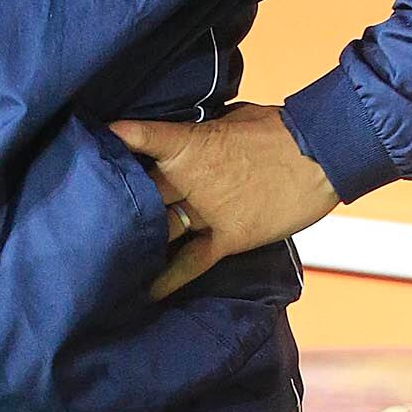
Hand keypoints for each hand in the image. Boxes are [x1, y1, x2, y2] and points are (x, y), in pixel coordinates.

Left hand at [110, 103, 338, 304]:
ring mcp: (207, 211)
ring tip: (106, 259)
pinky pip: (191, 263)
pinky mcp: (228, 238)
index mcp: (190, 142)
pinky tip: (145, 293)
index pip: (142, 138)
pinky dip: (168, 279)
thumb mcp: (233, 118)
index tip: (88, 145)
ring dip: (135, 243)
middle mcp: (190, 179)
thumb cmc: (280, 129)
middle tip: (89, 215)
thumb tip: (187, 137)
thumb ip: (203, 133)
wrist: (322, 154)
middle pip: (141, 192)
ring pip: (160, 230)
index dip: (114, 141)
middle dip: (116, 202)